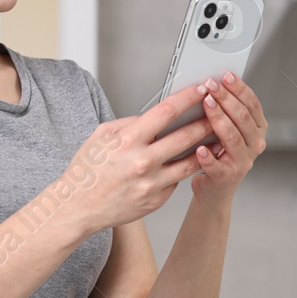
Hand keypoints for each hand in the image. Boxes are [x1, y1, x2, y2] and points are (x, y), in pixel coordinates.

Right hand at [60, 83, 214, 234]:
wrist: (78, 208)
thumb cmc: (87, 171)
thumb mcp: (101, 136)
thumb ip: (129, 123)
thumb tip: (152, 115)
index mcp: (128, 141)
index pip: (166, 112)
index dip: (187, 98)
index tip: (201, 89)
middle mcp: (142, 162)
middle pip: (185, 137)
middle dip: (206, 122)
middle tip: (218, 113)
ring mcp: (152, 183)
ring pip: (190, 162)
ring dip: (206, 149)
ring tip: (217, 139)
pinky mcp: (157, 200)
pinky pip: (177, 181)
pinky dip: (184, 170)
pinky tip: (191, 162)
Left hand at [188, 71, 266, 205]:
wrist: (215, 188)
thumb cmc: (219, 154)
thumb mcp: (229, 130)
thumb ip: (228, 111)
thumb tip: (215, 84)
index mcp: (257, 130)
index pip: (252, 104)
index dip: (239, 89)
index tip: (225, 76)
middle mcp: (255, 144)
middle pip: (243, 117)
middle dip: (226, 98)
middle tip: (211, 86)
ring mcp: (243, 161)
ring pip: (232, 136)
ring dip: (218, 118)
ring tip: (206, 105)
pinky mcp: (227, 176)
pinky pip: (217, 165)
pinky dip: (208, 156)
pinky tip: (199, 147)